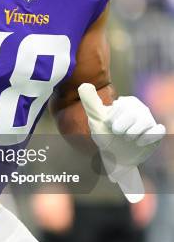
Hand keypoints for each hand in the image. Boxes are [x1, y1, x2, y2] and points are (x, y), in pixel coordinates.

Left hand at [78, 83, 164, 202]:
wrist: (114, 156)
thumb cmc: (105, 135)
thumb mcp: (95, 119)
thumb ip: (90, 102)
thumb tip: (84, 84)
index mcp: (127, 102)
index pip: (121, 106)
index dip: (111, 119)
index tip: (109, 125)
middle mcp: (140, 109)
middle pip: (133, 114)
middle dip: (120, 128)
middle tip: (118, 133)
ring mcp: (149, 120)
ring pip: (145, 122)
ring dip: (132, 134)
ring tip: (128, 138)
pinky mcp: (156, 133)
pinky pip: (157, 131)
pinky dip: (147, 137)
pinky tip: (138, 142)